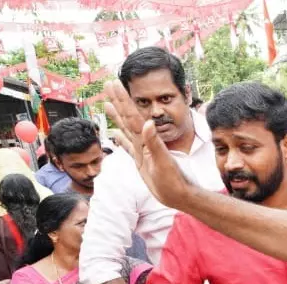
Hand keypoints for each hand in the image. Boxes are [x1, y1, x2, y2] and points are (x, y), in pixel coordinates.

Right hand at [104, 81, 195, 209]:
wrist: (179, 195)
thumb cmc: (174, 180)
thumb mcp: (164, 161)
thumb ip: (155, 143)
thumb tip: (149, 122)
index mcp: (147, 139)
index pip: (132, 115)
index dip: (123, 99)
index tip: (114, 83)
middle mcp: (143, 142)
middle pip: (127, 117)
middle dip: (118, 100)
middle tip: (108, 84)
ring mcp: (142, 151)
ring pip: (126, 129)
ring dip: (117, 116)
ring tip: (107, 104)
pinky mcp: (141, 161)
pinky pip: (128, 147)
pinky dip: (120, 140)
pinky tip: (114, 134)